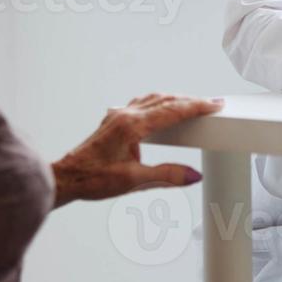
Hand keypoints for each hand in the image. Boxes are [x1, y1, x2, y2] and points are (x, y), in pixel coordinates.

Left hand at [51, 93, 223, 204]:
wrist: (66, 178)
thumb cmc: (93, 179)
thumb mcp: (135, 181)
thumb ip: (167, 176)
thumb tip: (193, 175)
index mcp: (132, 126)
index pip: (172, 111)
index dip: (196, 107)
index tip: (215, 104)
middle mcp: (125, 116)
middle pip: (165, 100)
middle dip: (190, 101)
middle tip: (211, 104)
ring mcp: (118, 116)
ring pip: (152, 99)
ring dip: (174, 100)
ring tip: (192, 105)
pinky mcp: (114, 121)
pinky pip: (141, 104)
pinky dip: (158, 103)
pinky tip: (161, 109)